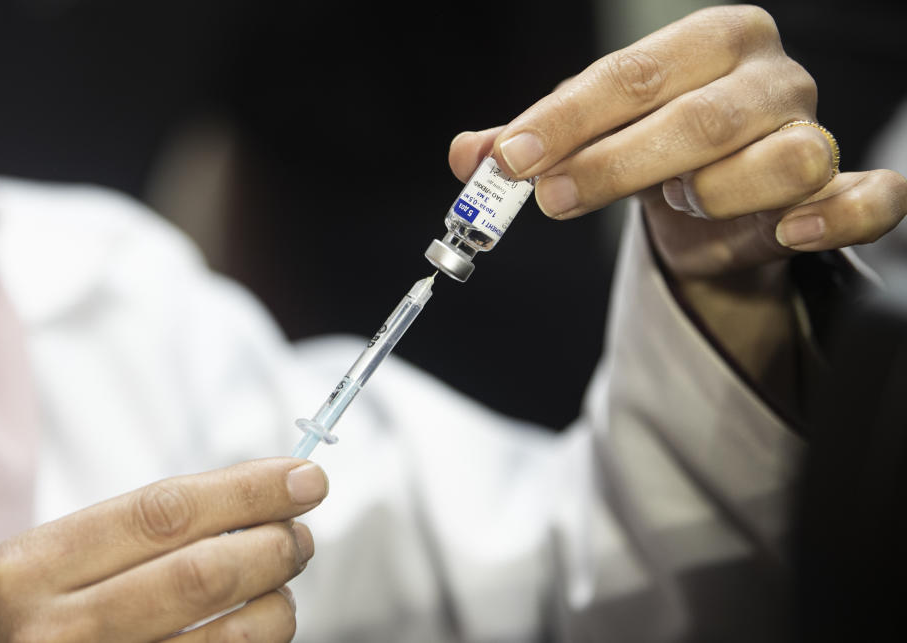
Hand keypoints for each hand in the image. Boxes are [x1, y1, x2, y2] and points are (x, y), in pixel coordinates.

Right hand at [0, 458, 327, 641]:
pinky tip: (254, 626)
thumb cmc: (45, 610)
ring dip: (277, 605)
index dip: (248, 491)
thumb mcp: (63, 557)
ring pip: (229, 640)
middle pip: (203, 575)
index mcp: (33, 568)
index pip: (165, 512)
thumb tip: (272, 493)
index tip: (304, 478)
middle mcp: (54, 634)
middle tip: (301, 536)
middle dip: (274, 546)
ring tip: (279, 587)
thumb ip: (155, 526)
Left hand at [447, 5, 906, 278]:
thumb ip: (532, 143)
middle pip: (696, 119)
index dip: (565, 119)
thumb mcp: (590, 137)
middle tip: (553, 199)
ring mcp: (813, 130)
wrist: (713, 200)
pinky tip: (791, 231)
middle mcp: (770, 77)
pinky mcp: (842, 188)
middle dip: (614, 164)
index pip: (631, 74)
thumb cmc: (653, 151)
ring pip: (778, 160)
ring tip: (677, 203)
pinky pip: (867, 199)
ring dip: (713, 191)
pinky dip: (838, 213)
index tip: (510, 159)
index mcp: (709, 40)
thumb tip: (469, 155)